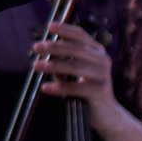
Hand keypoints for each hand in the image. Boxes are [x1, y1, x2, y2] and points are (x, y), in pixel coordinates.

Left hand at [33, 24, 141, 140]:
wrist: (105, 114)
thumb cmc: (86, 90)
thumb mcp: (73, 72)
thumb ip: (61, 61)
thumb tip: (45, 51)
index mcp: (97, 51)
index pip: (80, 35)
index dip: (65, 29)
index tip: (49, 26)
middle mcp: (102, 60)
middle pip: (76, 48)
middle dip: (54, 46)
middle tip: (36, 47)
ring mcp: (103, 75)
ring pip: (75, 66)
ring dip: (53, 65)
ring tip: (36, 66)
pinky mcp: (101, 91)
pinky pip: (76, 88)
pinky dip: (59, 87)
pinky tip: (46, 88)